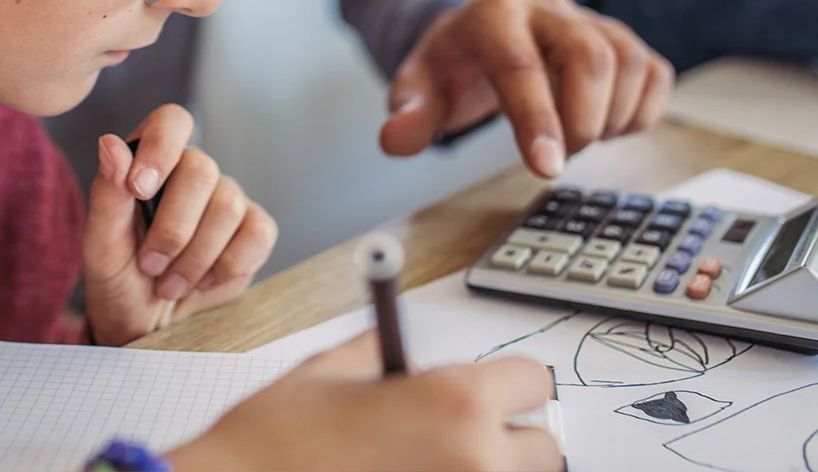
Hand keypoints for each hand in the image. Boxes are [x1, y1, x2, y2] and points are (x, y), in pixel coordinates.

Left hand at [83, 104, 277, 346]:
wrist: (146, 325)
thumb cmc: (119, 278)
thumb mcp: (101, 243)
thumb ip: (106, 194)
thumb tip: (111, 143)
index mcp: (151, 160)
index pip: (171, 121)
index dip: (161, 147)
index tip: (140, 189)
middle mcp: (193, 172)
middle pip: (202, 170)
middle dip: (173, 229)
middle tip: (150, 265)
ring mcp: (228, 199)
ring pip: (229, 206)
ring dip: (194, 257)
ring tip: (169, 283)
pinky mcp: (254, 230)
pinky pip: (257, 234)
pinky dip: (226, 267)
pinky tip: (202, 282)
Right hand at [167, 331, 561, 471]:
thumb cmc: (273, 443)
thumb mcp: (329, 370)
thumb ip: (386, 355)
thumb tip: (408, 357)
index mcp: (454, 402)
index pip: (534, 381)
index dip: (510, 383)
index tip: (495, 392)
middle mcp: (475, 460)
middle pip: (544, 449)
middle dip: (507, 440)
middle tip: (458, 439)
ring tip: (429, 465)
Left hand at [380, 0, 672, 176]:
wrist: (483, 32)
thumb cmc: (454, 65)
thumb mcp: (418, 86)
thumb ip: (408, 112)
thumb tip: (395, 139)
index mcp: (492, 15)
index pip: (521, 66)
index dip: (537, 120)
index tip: (548, 170)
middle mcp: (547, 9)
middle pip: (591, 56)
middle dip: (582, 120)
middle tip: (562, 157)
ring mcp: (590, 20)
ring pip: (629, 61)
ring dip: (613, 117)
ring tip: (579, 140)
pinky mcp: (621, 39)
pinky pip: (654, 70)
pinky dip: (642, 111)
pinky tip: (608, 128)